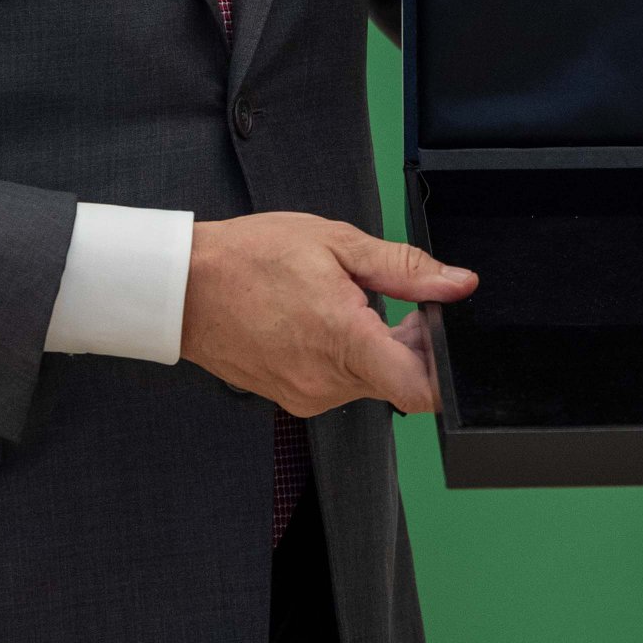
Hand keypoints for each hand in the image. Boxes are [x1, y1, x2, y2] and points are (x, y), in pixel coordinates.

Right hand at [180, 214, 477, 416]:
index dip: (444, 368)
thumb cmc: (250, 257)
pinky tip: (322, 322)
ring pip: (369, 382)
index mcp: (344, 340)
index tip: (442, 335)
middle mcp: (327, 381)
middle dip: (412, 344)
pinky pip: (338, 384)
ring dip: (376, 349)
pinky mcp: (292, 399)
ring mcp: (307, 395)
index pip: (420, 389)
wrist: (184, 287)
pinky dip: (345, 358)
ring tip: (347, 303)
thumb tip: (458, 283)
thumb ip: (404, 268)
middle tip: (394, 298)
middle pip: (399, 380)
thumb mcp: (336, 243)